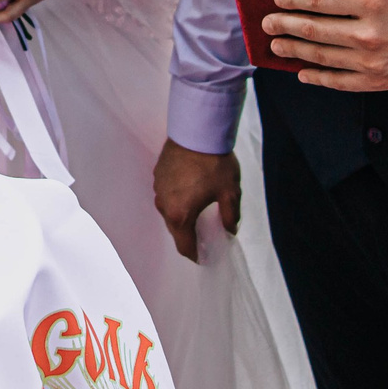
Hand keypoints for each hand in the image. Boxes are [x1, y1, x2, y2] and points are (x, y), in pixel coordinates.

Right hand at [154, 138, 239, 263]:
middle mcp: (164, 205)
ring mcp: (158, 189)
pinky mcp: (157, 174)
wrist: (197, 130)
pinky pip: (166, 195)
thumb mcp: (230, 193)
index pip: (185, 246)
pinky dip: (176, 199)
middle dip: (189, 236)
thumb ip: (230, 216)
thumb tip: (230, 230)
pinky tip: (190, 191)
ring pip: (169, 211)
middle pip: (175, 230)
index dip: (196, 255)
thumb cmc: (215, 164)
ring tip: (198, 212)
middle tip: (205, 237)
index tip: (205, 258)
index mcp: (181, 215)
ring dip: (182, 215)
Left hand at [262, 0, 387, 90]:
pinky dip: (316, 76)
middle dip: (285, 25)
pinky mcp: (377, 81)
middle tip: (267, 22)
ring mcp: (372, 61)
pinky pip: (338, 81)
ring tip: (276, 45)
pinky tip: (302, 71)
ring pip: (320, 56)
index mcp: (373, 1)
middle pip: (314, 29)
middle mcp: (369, 33)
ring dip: (293, 50)